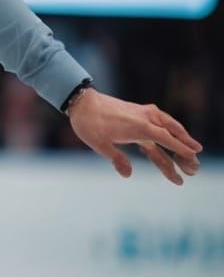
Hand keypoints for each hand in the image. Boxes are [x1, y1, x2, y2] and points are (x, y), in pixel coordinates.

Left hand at [67, 89, 201, 184]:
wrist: (82, 102)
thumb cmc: (89, 124)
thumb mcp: (100, 145)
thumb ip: (116, 159)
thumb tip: (128, 174)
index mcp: (139, 128)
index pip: (167, 140)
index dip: (181, 149)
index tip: (193, 157)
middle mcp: (146, 119)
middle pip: (172, 135)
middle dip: (184, 150)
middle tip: (194, 166)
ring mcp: (143, 114)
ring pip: (169, 127)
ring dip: (181, 137)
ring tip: (193, 148)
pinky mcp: (138, 111)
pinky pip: (160, 121)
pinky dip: (170, 129)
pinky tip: (173, 134)